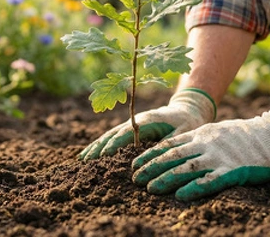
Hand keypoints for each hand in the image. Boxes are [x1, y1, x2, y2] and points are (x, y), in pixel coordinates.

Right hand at [79, 88, 215, 160]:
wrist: (187, 108)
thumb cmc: (187, 122)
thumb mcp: (182, 132)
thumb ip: (167, 143)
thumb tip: (151, 157)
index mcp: (147, 120)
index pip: (126, 133)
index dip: (114, 144)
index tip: (103, 156)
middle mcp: (135, 121)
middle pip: (112, 134)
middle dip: (98, 147)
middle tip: (84, 161)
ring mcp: (131, 124)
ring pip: (109, 135)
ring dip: (96, 147)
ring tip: (82, 159)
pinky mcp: (131, 128)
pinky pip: (112, 137)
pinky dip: (101, 145)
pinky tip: (91, 154)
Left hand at [131, 102, 269, 200]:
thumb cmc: (245, 135)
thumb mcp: (217, 131)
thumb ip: (198, 139)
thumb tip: (176, 148)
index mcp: (201, 133)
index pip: (169, 144)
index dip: (150, 155)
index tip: (135, 163)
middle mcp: (206, 144)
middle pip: (172, 156)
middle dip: (151, 167)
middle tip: (135, 178)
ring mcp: (219, 157)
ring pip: (186, 168)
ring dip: (166, 179)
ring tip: (150, 188)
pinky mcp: (233, 171)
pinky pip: (210, 181)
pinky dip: (193, 188)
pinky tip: (179, 196)